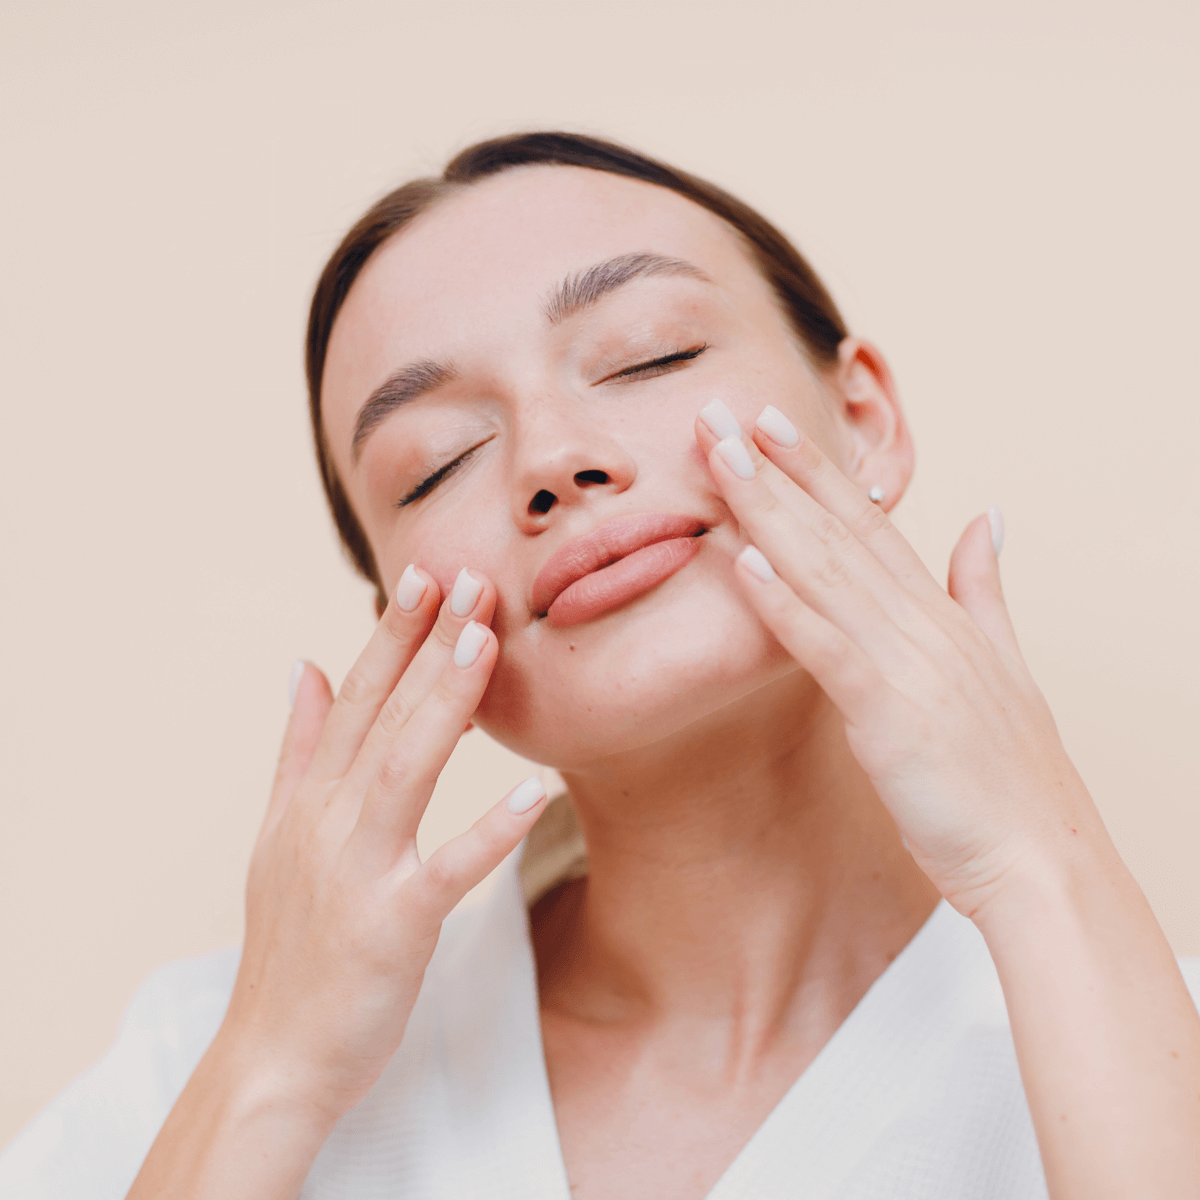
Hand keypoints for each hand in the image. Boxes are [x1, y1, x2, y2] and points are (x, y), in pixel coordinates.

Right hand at [216, 566, 546, 1124]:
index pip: (355, 697)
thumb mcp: (276, 835)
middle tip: (469, 576)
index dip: (390, 633)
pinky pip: (448, 871)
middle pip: (384, 716)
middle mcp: (328, 822)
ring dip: (445, 704)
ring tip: (484, 642)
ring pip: (405, 770)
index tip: (424, 573)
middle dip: (426, 643)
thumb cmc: (289, 944)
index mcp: (309, 799)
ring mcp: (358, 871)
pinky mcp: (394, 926)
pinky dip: (489, 831)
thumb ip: (297, 749)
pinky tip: (535, 791)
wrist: (272, 1057)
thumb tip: (303, 664)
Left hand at [695, 400, 1104, 917]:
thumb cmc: (1009, 775)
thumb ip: (985, 587)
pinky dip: (785, 605)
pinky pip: (828, 649)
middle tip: (720, 412)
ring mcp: (908, 664)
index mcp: (939, 612)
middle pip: (837, 530)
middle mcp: (922, 623)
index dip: (816, 468)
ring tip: (719, 459)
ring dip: (768, 512)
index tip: (770, 422)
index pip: (867, 521)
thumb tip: (988, 514)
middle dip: (775, 469)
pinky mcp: (891, 714)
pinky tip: (743, 563)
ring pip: (826, 571)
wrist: (1041, 859)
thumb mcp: (1004, 664)